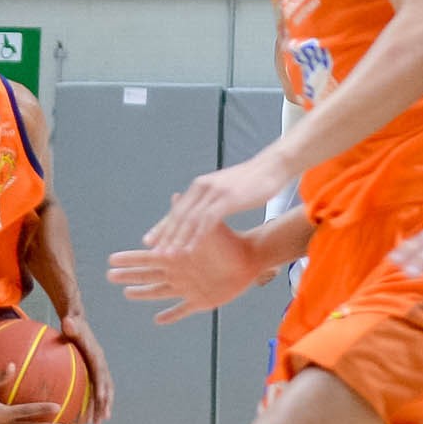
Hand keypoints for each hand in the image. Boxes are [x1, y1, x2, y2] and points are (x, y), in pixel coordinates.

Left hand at [54, 313, 114, 423]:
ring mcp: (98, 368)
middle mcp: (100, 363)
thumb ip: (71, 325)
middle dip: (105, 403)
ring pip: (103, 391)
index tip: (101, 401)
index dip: (101, 386)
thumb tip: (68, 321)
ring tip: (98, 423)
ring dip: (102, 407)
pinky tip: (88, 415)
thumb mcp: (70, 323)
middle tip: (102, 420)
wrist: (76, 321)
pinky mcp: (93, 371)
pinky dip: (95, 402)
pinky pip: (96, 389)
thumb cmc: (71, 324)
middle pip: (106, 386)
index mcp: (96, 354)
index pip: (100, 373)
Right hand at [110, 222, 277, 323]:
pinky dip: (171, 315)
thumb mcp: (205, 228)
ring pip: (159, 292)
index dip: (128, 259)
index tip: (111, 259)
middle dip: (128, 276)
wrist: (251, 257)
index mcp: (176, 256)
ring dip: (143, 294)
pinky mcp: (201, 301)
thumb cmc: (228, 241)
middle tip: (110, 277)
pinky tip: (158, 320)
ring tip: (128, 294)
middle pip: (147, 276)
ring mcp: (188, 287)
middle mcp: (178, 272)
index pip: (146, 257)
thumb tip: (176, 196)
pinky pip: (182, 310)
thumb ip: (189, 217)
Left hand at [142, 149, 293, 254]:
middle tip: (153, 252)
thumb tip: (200, 213)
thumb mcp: (225, 191)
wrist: (272, 167)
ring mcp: (214, 192)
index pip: (177, 209)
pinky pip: (207, 221)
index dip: (162, 226)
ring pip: (189, 220)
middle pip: (178, 215)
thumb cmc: (251, 182)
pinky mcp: (227, 198)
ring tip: (168, 256)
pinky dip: (196, 237)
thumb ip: (210, 200)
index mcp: (200, 186)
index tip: (150, 241)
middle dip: (165, 235)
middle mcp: (202, 187)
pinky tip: (190, 250)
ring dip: (177, 239)